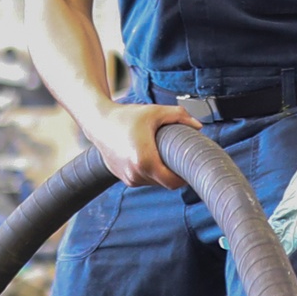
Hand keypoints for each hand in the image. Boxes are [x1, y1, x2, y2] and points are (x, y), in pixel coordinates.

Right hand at [84, 102, 201, 188]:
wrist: (98, 122)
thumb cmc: (125, 117)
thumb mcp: (154, 112)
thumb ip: (178, 116)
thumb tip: (198, 126)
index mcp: (144, 161)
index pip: (173, 182)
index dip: (185, 178)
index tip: (190, 167)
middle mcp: (135, 174)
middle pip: (165, 183)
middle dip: (175, 173)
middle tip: (182, 159)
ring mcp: (128, 178)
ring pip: (154, 182)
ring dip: (161, 172)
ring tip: (164, 155)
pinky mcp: (123, 177)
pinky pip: (143, 179)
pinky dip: (150, 171)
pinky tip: (151, 157)